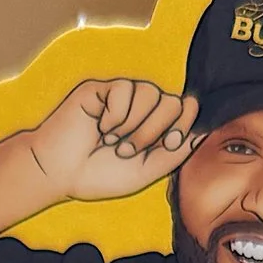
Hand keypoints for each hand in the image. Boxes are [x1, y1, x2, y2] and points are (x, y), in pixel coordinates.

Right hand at [22, 79, 199, 205]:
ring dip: (135, 126)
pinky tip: (100, 127)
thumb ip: (175, 151)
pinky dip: (116, 115)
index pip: (186, 111)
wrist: (59, 172)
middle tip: (127, 151)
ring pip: (152, 94)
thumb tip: (203, 129)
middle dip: (155, 132)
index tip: (170, 144)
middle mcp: (142, 108)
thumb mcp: (146, 171)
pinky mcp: (104, 87)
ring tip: (112, 142)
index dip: (185, 125)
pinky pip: (126, 90)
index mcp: (155, 126)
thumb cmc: (99, 175)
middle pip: (174, 101)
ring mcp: (124, 96)